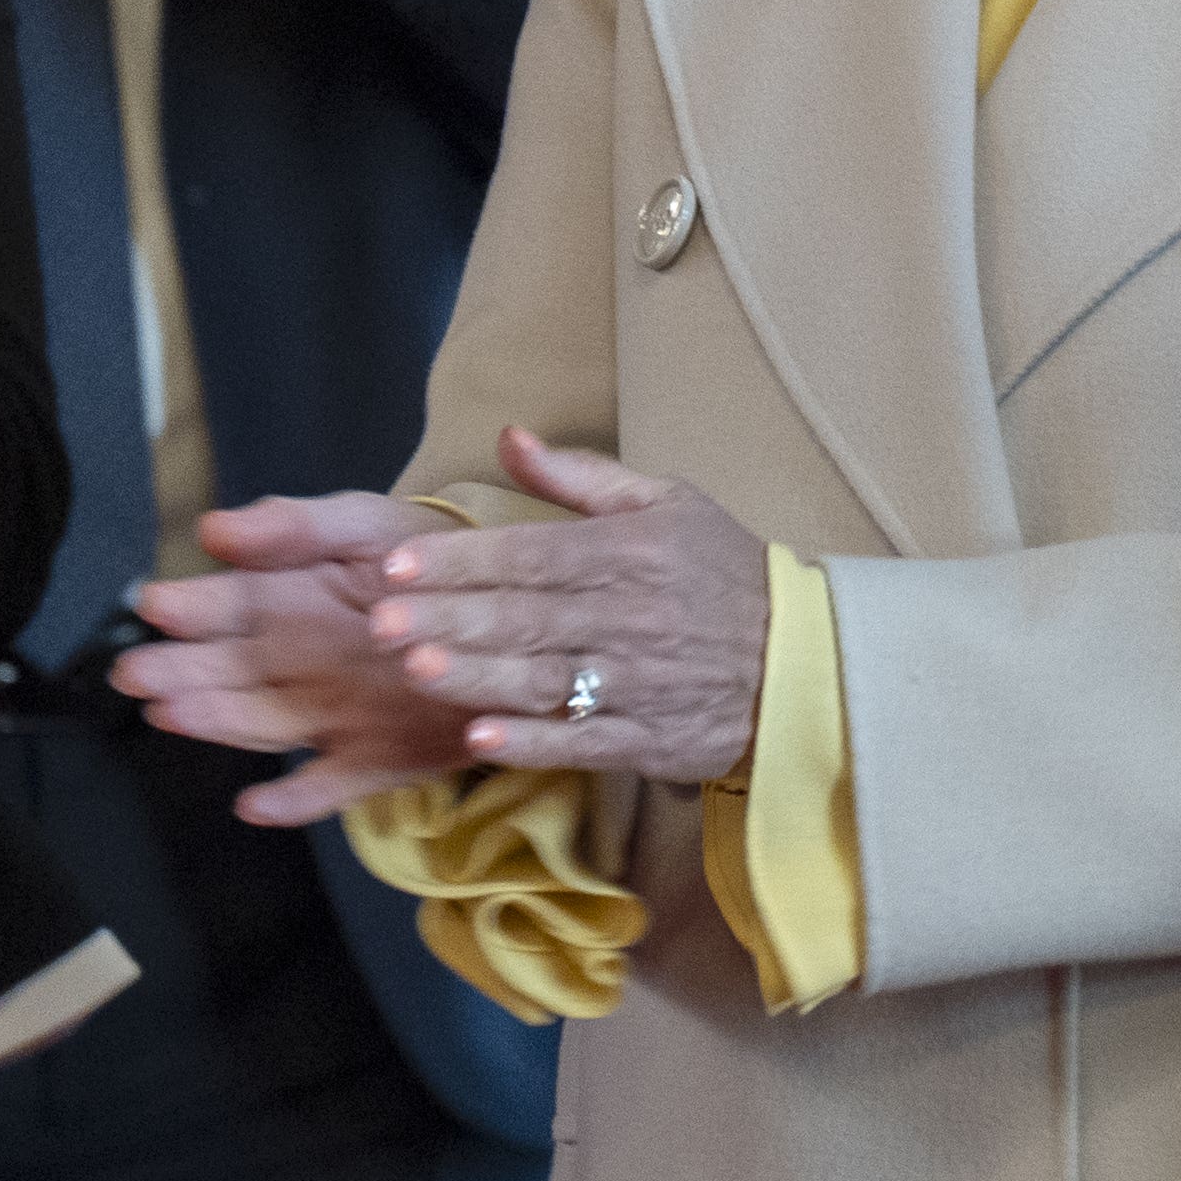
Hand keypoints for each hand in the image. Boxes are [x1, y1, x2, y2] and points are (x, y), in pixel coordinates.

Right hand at [117, 487, 484, 822]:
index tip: (156, 604)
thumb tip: (212, 530)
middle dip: (177, 672)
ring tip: (173, 713)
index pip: (220, 606)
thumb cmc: (422, 563)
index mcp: (282, 603)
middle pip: (223, 672)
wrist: (501, 617)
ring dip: (215, 722)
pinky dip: (291, 802)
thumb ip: (294, 525)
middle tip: (136, 672)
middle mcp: (290, 666)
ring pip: (258, 723)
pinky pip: (325, 787)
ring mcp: (325, 718)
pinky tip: (257, 805)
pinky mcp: (369, 763)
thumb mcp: (365, 526)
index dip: (188, 606)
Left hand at [364, 429, 761, 786]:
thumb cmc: (721, 573)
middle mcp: (632, 615)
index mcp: (632, 551)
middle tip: (381, 620)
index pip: (532, 553)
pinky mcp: (646, 739)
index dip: (463, 560)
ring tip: (416, 668)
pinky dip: (532, 743)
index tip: (398, 564)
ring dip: (477, 677)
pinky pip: (581, 743)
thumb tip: (507, 437)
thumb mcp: (667, 502)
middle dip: (451, 618)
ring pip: (544, 681)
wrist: (800, 662)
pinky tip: (481, 738)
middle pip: (527, 617)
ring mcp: (639, 683)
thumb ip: (579, 476)